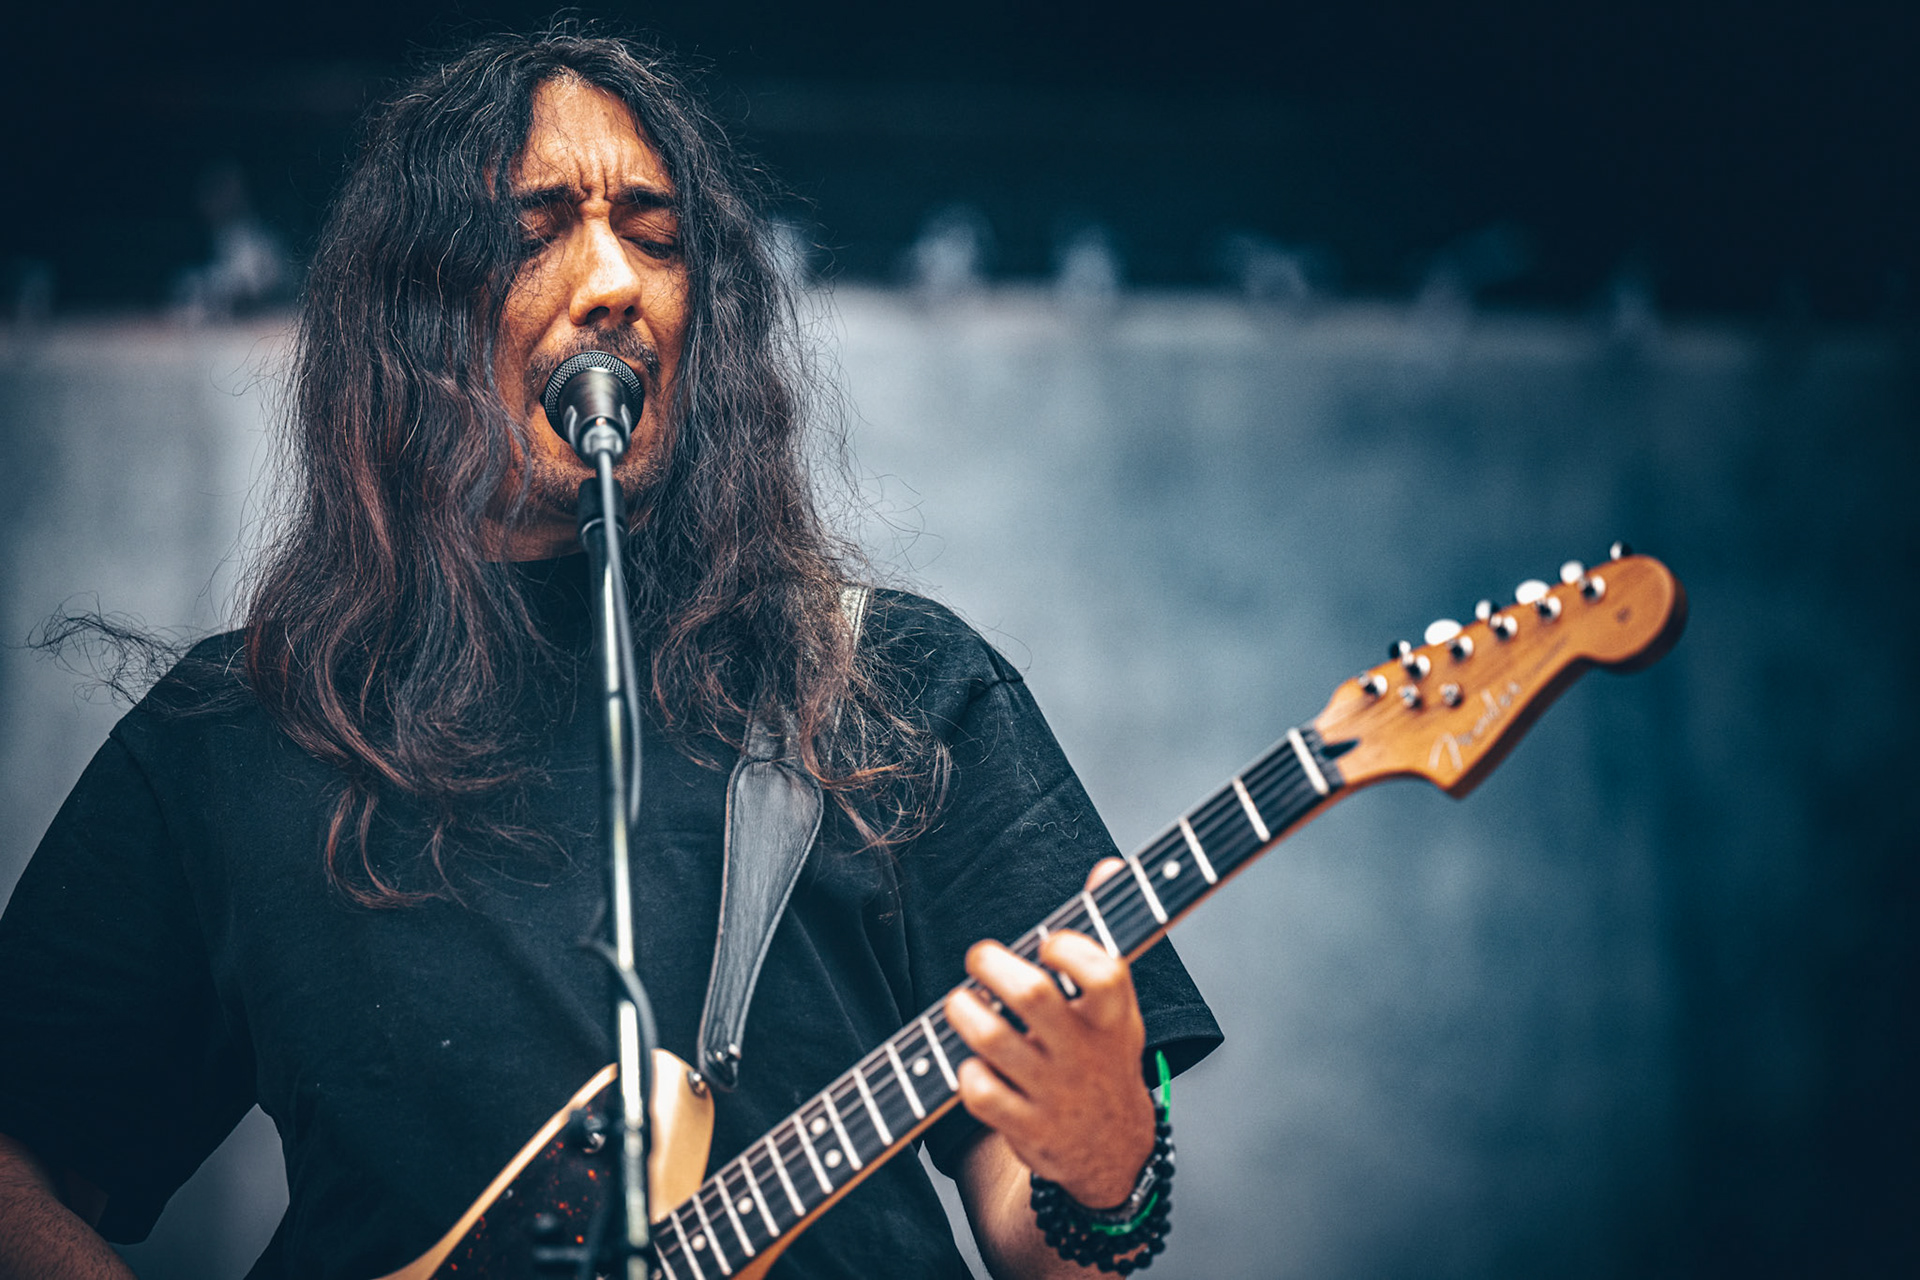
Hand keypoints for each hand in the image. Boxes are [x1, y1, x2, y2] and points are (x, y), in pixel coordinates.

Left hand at [944, 859, 1156, 1208]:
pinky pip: (979, 1093)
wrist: (1111, 1149)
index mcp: (1113, 1016)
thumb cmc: (1103, 1053)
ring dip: (964, 1012)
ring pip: (994, 1041)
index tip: (1048, 944)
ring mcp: (1055, 1092)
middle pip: (1033, 996)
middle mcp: (1085, 1052)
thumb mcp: (1117, 1001)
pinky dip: (965, 1072)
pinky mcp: (1025, 1127)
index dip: (1068, 948)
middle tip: (980, 959)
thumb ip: (1106, 933)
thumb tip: (1109, 866)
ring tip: (962, 1003)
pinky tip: (970, 1062)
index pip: (1102, 973)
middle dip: (992, 965)